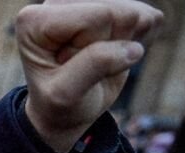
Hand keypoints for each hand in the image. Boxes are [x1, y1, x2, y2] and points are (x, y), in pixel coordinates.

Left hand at [17, 0, 163, 152]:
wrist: (67, 109)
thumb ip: (93, 67)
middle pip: (118, 12)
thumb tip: (134, 49)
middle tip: (84, 66)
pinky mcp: (110, 6)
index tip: (69, 68)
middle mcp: (58, 2)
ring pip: (135, 13)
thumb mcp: (65, 95)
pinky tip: (116, 53)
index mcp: (35, 20)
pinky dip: (139, 41)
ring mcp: (86, 2)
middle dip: (110, 46)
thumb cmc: (58, 103)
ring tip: (96, 61)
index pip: (98, 17)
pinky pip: (148, 17)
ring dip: (124, 44)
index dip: (96, 50)